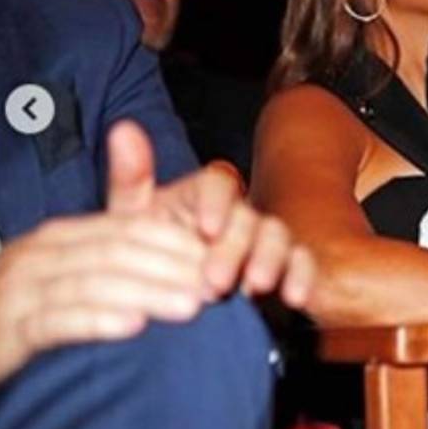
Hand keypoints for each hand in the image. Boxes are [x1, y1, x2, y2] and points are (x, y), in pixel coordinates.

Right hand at [0, 212, 210, 387]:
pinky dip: (95, 320)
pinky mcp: (5, 330)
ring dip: (146, 292)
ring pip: (92, 282)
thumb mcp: (72, 272)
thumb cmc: (26, 308)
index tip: (224, 257)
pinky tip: (131, 326)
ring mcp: (19, 290)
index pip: (132, 228)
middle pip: (118, 251)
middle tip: (218, 285)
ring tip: (191, 305)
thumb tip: (191, 248)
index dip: (181, 241)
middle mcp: (41, 255)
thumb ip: (123, 253)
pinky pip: (54, 320)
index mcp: (63, 236)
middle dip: (173, 267)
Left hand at [106, 120, 312, 305]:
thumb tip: (123, 128)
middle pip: (249, 216)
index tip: (205, 229)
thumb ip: (130, 179)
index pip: (219, 183)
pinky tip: (294, 296)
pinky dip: (303, 276)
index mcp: (206, 198)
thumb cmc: (152, 256)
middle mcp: (240, 215)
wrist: (172, 301)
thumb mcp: (133, 223)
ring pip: (279, 237)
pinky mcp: (288, 269)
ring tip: (254, 287)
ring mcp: (266, 242)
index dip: (217, 202)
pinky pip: (304, 264)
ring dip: (270, 260)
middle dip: (235, 247)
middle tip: (215, 281)